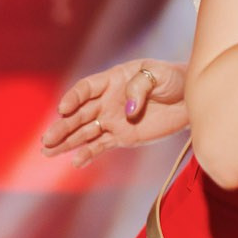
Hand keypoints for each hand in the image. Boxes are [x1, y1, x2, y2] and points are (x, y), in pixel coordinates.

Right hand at [41, 59, 187, 167]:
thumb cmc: (174, 79)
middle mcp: (107, 101)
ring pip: (85, 132)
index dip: (73, 98)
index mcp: (112, 80)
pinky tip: (75, 162)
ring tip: (47, 152)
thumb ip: (140, 87)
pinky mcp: (123, 137)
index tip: (64, 109)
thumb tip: (127, 111)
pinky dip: (88, 154)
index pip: (86, 89)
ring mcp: (113, 120)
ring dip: (67, 142)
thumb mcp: (158, 75)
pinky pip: (101, 145)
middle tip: (47, 140)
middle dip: (62, 127)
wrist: (190, 99)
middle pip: (79, 114)